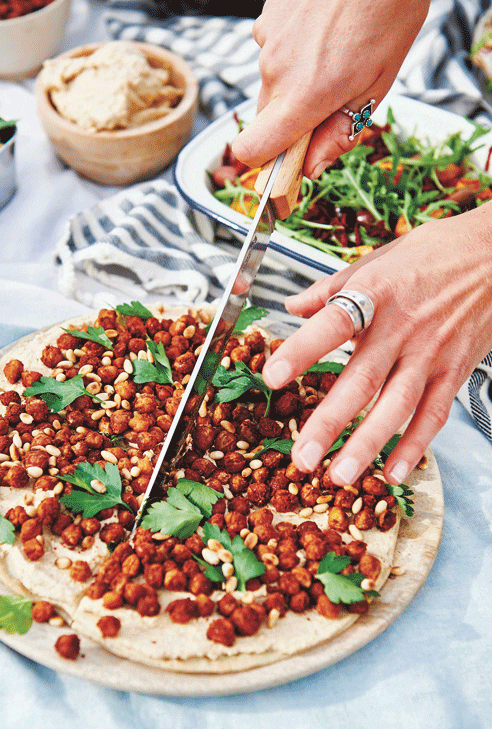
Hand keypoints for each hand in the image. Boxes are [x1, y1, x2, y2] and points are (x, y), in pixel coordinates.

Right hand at [232, 0, 436, 176]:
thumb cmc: (390, 8)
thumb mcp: (377, 84)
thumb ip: (340, 131)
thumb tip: (312, 168)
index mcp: (304, 96)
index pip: (251, 151)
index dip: (265, 164)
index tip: (288, 162)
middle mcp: (275, 71)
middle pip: (265, 120)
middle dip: (292, 121)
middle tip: (331, 99)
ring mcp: (267, 42)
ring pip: (271, 85)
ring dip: (296, 83)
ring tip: (335, 52)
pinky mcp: (266, 19)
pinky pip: (272, 52)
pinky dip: (293, 52)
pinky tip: (323, 30)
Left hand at [261, 204, 491, 485]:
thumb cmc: (435, 253)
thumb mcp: (378, 259)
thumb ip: (332, 287)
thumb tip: (293, 306)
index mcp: (376, 294)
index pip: (332, 324)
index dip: (302, 351)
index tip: (272, 376)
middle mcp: (403, 328)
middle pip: (362, 380)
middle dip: (329, 423)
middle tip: (302, 456)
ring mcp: (431, 354)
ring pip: (397, 407)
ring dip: (367, 445)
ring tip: (340, 475)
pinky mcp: (454, 372)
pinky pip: (433, 415)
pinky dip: (414, 446)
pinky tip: (393, 472)